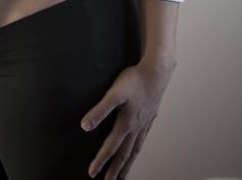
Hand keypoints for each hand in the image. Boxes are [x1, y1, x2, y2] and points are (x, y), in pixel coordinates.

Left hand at [80, 60, 174, 178]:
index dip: (100, 161)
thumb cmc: (134, 81)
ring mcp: (145, 124)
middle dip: (115, 170)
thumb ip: (99, 110)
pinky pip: (143, 140)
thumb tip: (85, 126)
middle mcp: (136, 128)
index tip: (92, 173)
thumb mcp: (114, 94)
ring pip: (135, 150)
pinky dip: (138, 150)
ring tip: (123, 175)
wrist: (156, 72)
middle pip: (124, 154)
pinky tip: (137, 150)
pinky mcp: (150, 117)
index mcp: (126, 124)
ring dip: (127, 164)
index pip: (110, 147)